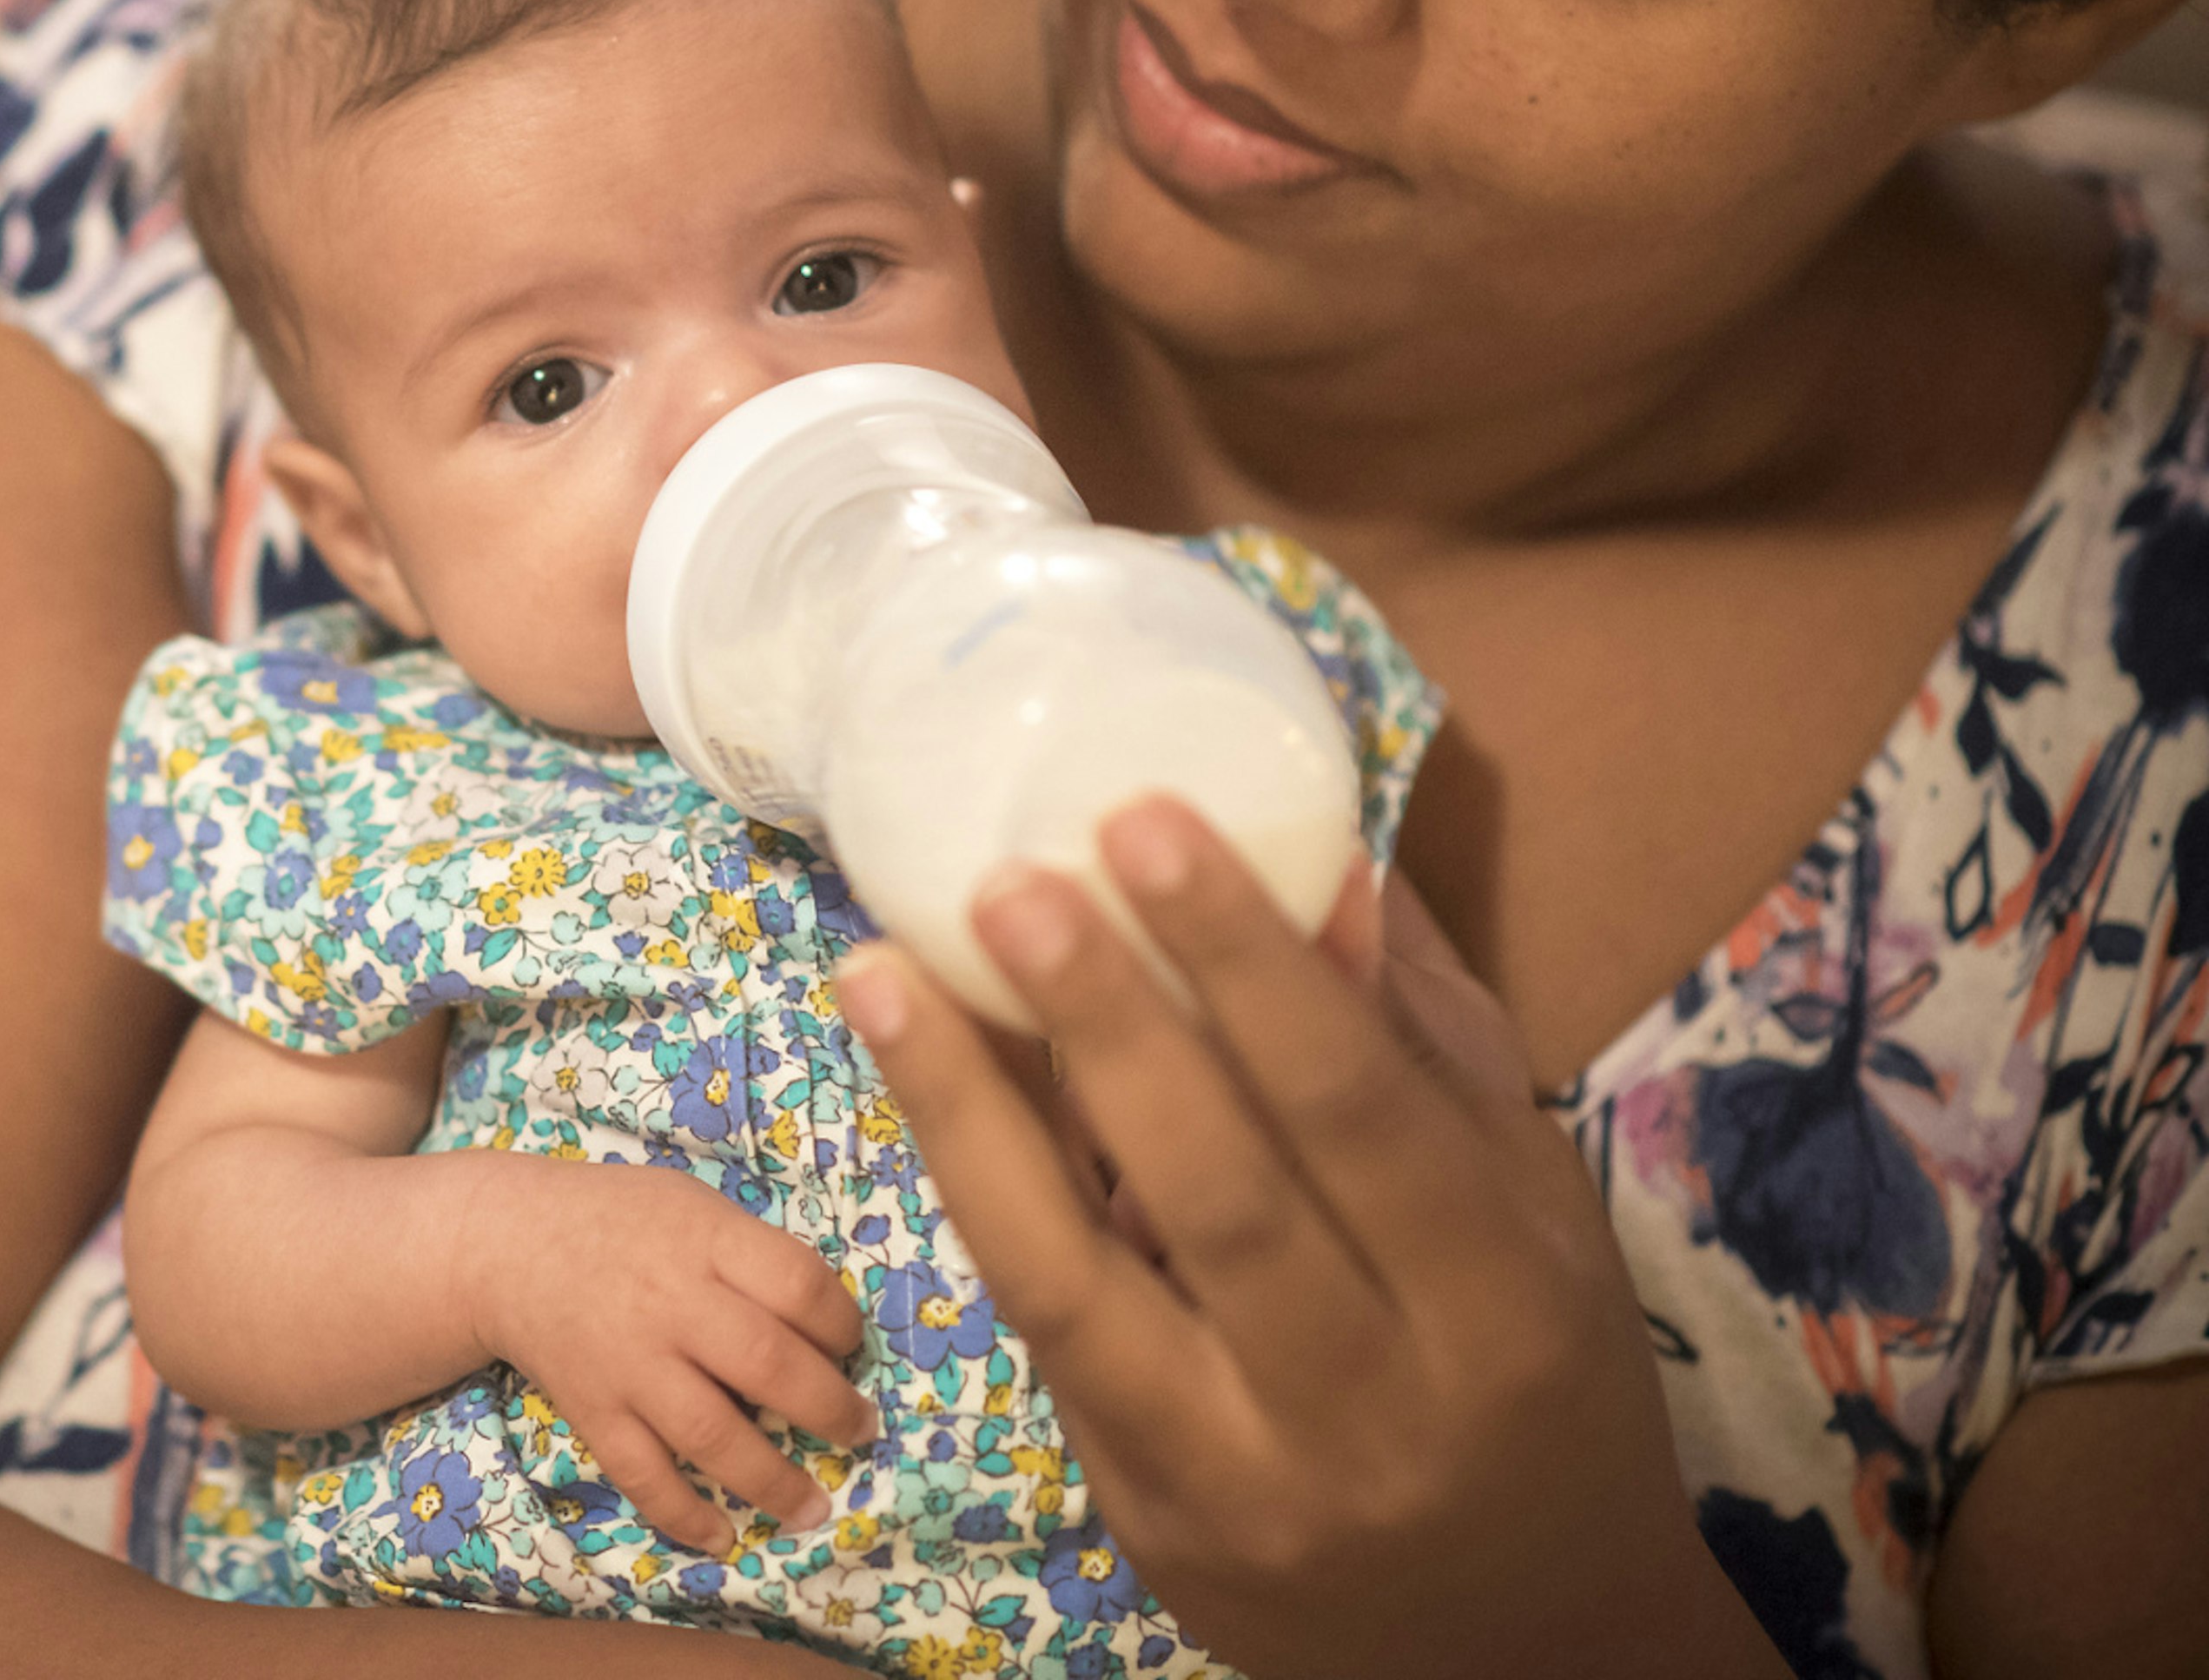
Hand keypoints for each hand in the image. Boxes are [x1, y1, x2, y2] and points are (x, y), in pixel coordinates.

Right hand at [460, 1156, 878, 1555]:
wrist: (508, 1244)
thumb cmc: (619, 1220)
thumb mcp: (693, 1206)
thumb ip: (752, 1256)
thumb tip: (823, 1325)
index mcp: (706, 1242)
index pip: (798, 1287)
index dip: (841, 1326)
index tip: (851, 1348)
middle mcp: (672, 1305)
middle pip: (769, 1366)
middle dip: (830, 1409)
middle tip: (859, 1431)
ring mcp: (631, 1364)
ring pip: (713, 1434)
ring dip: (773, 1480)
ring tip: (814, 1507)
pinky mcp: (595, 1410)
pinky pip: (642, 1473)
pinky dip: (683, 1513)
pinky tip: (721, 1536)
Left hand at [834, 800, 1789, 1679]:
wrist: (1528, 1653)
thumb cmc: (1539, 1385)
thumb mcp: (1536, 1216)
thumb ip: (1428, 1043)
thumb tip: (1328, 864)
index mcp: (1503, 1306)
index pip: (1358, 1110)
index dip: (1247, 965)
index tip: (1144, 822)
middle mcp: (1375, 1406)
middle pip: (1216, 1195)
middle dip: (1101, 1025)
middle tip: (1003, 879)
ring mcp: (1245, 1481)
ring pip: (1079, 1283)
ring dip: (966, 1114)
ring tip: (880, 971)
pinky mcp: (1149, 1525)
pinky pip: (1046, 1339)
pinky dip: (982, 1200)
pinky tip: (926, 1087)